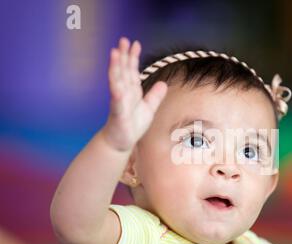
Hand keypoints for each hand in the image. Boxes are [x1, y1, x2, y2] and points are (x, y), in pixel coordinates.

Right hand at [103, 37, 167, 151]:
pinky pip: (116, 102)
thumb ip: (155, 96)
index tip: (135, 43)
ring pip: (116, 82)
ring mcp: (119, 102)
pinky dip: (116, 93)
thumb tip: (163, 83)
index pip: (131, 70)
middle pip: (123, 71)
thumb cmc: (133, 125)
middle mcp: (123, 93)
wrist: (121, 142)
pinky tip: (116, 86)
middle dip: (123, 55)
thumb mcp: (149, 109)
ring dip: (115, 68)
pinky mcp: (117, 114)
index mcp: (131, 91)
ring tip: (114, 54)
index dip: (133, 57)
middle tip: (123, 40)